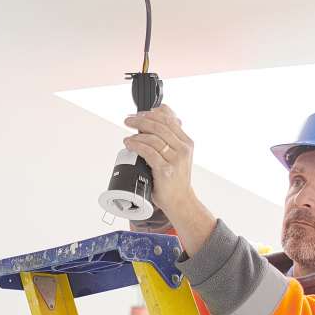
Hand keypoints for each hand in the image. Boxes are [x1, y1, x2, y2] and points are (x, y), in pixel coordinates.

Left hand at [122, 105, 215, 251]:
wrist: (181, 201)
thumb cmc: (176, 179)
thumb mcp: (178, 156)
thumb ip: (170, 139)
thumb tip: (155, 119)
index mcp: (187, 143)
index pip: (170, 119)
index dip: (152, 113)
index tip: (139, 113)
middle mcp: (183, 149)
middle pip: (160, 125)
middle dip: (141, 120)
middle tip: (128, 120)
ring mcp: (176, 160)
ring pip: (154, 138)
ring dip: (137, 133)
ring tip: (127, 135)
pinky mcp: (166, 170)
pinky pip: (148, 152)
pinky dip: (136, 145)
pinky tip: (130, 144)